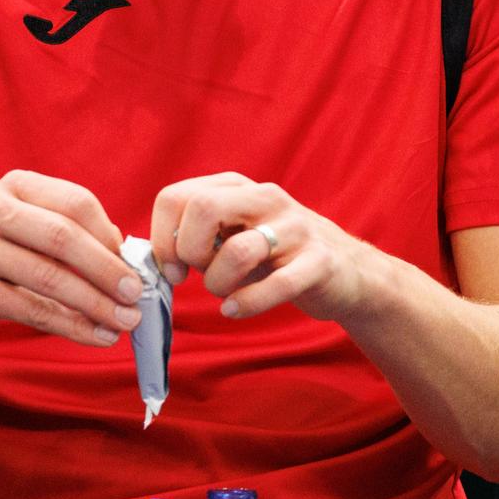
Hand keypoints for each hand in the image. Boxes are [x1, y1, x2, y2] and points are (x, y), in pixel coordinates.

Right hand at [0, 170, 141, 345]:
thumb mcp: (23, 224)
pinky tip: (96, 335)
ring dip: (95, 304)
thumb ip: (67, 230)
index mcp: (16, 186)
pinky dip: (71, 326)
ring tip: (124, 322)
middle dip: (107, 270)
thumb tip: (123, 253)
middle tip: (135, 295)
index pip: (75, 202)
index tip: (133, 262)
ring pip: (50, 279)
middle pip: (64, 238)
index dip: (109, 234)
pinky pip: (33, 311)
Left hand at [151, 173, 376, 324]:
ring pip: (239, 250)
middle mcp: (266, 199)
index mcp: (237, 188)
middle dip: (188, 252)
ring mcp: (296, 229)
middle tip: (195, 276)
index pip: (176, 196)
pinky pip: (278, 284)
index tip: (172, 267)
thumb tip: (150, 258)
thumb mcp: (233, 236)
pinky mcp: (320, 262)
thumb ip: (196, 237)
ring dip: (219, 283)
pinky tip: (236, 310)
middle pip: (204, 208)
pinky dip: (249, 304)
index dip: (162, 237)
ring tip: (225, 294)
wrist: (348, 273)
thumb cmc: (276, 258)